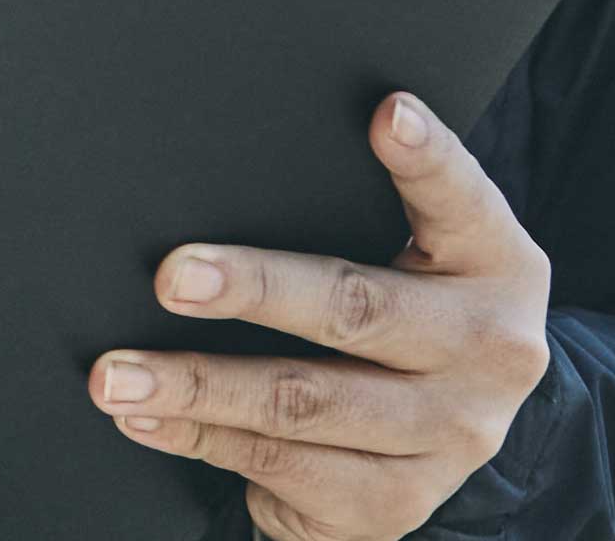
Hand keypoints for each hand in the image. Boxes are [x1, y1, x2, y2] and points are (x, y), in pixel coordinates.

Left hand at [91, 92, 553, 539]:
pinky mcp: (397, 501)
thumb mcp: (418, 256)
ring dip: (195, 385)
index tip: (388, 113)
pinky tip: (146, 418)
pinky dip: (198, 438)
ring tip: (116, 372)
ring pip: (301, 404)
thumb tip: (224, 156)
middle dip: (255, 290)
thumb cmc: (404, 309)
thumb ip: (362, 205)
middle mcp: (491, 352)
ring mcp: (450, 436)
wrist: (441, 435)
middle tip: (171, 276)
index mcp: (498, 265)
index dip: (429, 158)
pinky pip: (280, 466)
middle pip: (358, 311)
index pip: (464, 201)